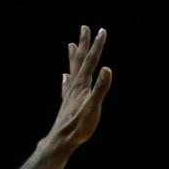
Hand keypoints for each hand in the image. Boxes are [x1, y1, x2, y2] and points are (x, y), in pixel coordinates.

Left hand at [51, 25, 111, 147]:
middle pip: (79, 60)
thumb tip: (107, 69)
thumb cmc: (79, 126)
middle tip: (84, 28)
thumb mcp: (93, 107)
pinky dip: (66, 78)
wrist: (61, 141)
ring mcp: (69, 94)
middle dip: (83, 44)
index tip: (101, 30)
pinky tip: (64, 76)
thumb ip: (101, 88)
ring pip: (72, 70)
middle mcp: (74, 86)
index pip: (91, 61)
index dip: (97, 46)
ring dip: (73, 56)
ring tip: (71, 44)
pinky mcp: (67, 103)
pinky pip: (66, 86)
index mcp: (82, 85)